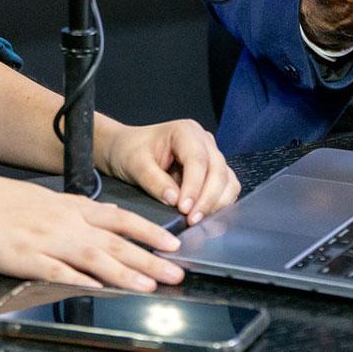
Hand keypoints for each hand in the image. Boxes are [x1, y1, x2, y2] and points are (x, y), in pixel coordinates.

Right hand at [0, 173, 185, 292]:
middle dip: (150, 257)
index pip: (120, 217)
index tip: (173, 242)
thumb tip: (96, 226)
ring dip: (125, 272)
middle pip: (116, 241)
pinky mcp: (25, 259)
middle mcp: (65, 222)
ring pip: (95, 257)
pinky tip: (98, 290)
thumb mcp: (43, 200)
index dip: (149, 230)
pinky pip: (58, 272)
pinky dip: (80, 281)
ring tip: (150, 284)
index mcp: (70, 206)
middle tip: (177, 270)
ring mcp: (47, 241)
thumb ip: (71, 214)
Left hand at [98, 119, 239, 225]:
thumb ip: (154, 180)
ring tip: (196, 220)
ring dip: (216, 203)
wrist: (125, 149)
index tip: (184, 209)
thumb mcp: (134, 164)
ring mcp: (211, 155)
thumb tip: (174, 200)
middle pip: (218, 170)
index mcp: (185, 131)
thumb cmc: (129, 151)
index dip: (194, 186)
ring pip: (227, 181)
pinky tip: (202, 215)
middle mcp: (203, 140)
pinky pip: (226, 189)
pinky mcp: (213, 172)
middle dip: (207, 199)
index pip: (198, 160)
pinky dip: (218, 204)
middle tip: (191, 220)